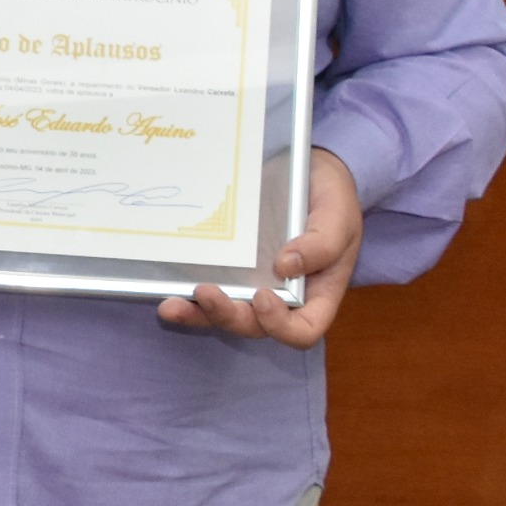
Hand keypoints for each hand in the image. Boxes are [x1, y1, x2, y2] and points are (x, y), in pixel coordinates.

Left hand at [160, 147, 360, 345]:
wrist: (312, 174)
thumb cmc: (333, 200)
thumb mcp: (339, 216)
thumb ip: (322, 243)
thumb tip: (286, 267)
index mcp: (316, 294)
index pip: (302, 331)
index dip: (280, 325)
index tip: (263, 296)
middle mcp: (282, 298)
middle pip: (254, 326)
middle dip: (228, 316)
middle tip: (207, 292)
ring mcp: (253, 285)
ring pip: (226, 315)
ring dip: (198, 314)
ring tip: (172, 305)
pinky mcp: (230, 270)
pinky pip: (209, 292)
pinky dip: (188, 298)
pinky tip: (167, 292)